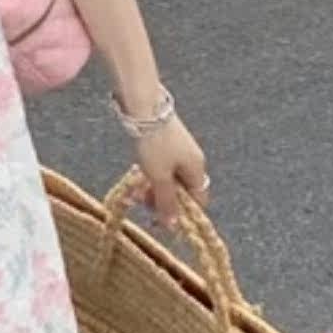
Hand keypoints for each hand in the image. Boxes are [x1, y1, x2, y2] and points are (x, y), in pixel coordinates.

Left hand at [127, 113, 211, 230]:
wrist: (144, 107)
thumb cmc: (155, 143)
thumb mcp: (159, 177)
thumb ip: (166, 202)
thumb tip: (173, 225)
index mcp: (197, 169)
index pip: (198, 201)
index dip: (182, 214)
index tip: (161, 222)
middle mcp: (192, 160)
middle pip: (181, 191)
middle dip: (162, 200)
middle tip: (142, 203)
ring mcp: (179, 150)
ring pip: (168, 179)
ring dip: (152, 188)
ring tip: (134, 191)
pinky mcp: (166, 142)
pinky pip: (161, 166)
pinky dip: (150, 174)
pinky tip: (136, 175)